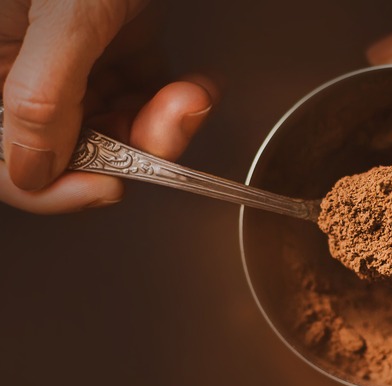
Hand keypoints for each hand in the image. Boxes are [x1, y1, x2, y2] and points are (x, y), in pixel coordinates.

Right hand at [0, 0, 215, 213]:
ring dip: (165, 123)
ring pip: (118, 126)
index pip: (5, 155)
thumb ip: (42, 93)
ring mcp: (77, 60)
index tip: (106, 187)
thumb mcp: (65, 15)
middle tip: (169, 126)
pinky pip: (148, 93)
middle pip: (71, 147)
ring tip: (191, 96)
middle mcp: (29, 66)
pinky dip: (180, 99)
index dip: (50, 186)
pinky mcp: (122, 46)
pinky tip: (198, 86)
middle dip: (132, 146)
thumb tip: (32, 170)